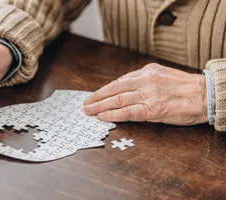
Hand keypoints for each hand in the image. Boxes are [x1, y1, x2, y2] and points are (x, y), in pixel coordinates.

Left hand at [84, 63, 207, 124]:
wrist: (206, 95)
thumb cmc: (186, 87)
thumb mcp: (163, 75)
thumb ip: (145, 80)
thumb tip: (126, 88)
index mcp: (147, 71)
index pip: (119, 81)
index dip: (104, 90)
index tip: (94, 95)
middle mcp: (145, 81)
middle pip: (114, 89)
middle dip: (96, 97)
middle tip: (85, 104)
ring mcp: (148, 95)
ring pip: (117, 100)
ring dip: (100, 106)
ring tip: (89, 111)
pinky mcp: (152, 109)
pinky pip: (127, 112)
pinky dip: (112, 114)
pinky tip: (102, 117)